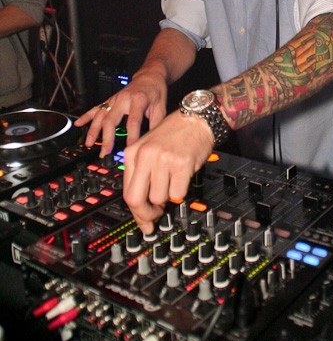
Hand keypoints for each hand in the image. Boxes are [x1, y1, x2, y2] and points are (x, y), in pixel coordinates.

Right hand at [74, 69, 167, 155]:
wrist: (149, 77)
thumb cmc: (155, 92)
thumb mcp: (160, 108)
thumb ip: (156, 125)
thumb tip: (151, 141)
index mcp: (138, 100)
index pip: (133, 122)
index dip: (131, 137)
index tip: (129, 149)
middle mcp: (123, 99)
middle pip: (111, 120)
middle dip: (107, 138)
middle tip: (105, 152)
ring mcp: (114, 99)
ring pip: (100, 115)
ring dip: (93, 130)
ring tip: (89, 143)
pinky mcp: (109, 100)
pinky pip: (95, 108)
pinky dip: (86, 116)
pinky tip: (78, 124)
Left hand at [122, 110, 213, 232]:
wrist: (196, 119)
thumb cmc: (175, 133)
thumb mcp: (149, 148)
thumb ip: (142, 174)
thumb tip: (143, 206)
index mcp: (133, 152)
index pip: (127, 192)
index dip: (136, 212)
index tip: (144, 221)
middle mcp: (145, 155)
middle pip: (136, 200)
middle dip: (146, 214)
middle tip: (156, 216)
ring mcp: (162, 159)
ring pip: (158, 199)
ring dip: (168, 198)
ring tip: (173, 183)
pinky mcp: (181, 164)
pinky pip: (177, 194)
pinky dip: (181, 191)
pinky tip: (183, 178)